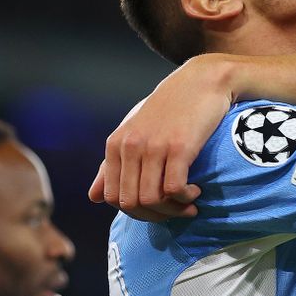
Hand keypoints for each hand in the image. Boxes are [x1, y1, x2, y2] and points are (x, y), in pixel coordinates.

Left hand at [88, 55, 234, 220]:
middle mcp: (131, 146)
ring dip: (173, 210)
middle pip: (131, 203)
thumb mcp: (135, 130)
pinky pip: (174, 189)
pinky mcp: (179, 147)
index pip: (111, 197)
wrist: (202, 80)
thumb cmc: (170, 107)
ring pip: (151, 200)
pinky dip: (185, 198)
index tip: (157, 209)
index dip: (135, 212)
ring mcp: (154, 146)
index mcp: (116, 144)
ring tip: (188, 202)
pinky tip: (195, 190)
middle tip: (176, 211)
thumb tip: (93, 198)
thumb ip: (112, 164)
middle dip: (155, 215)